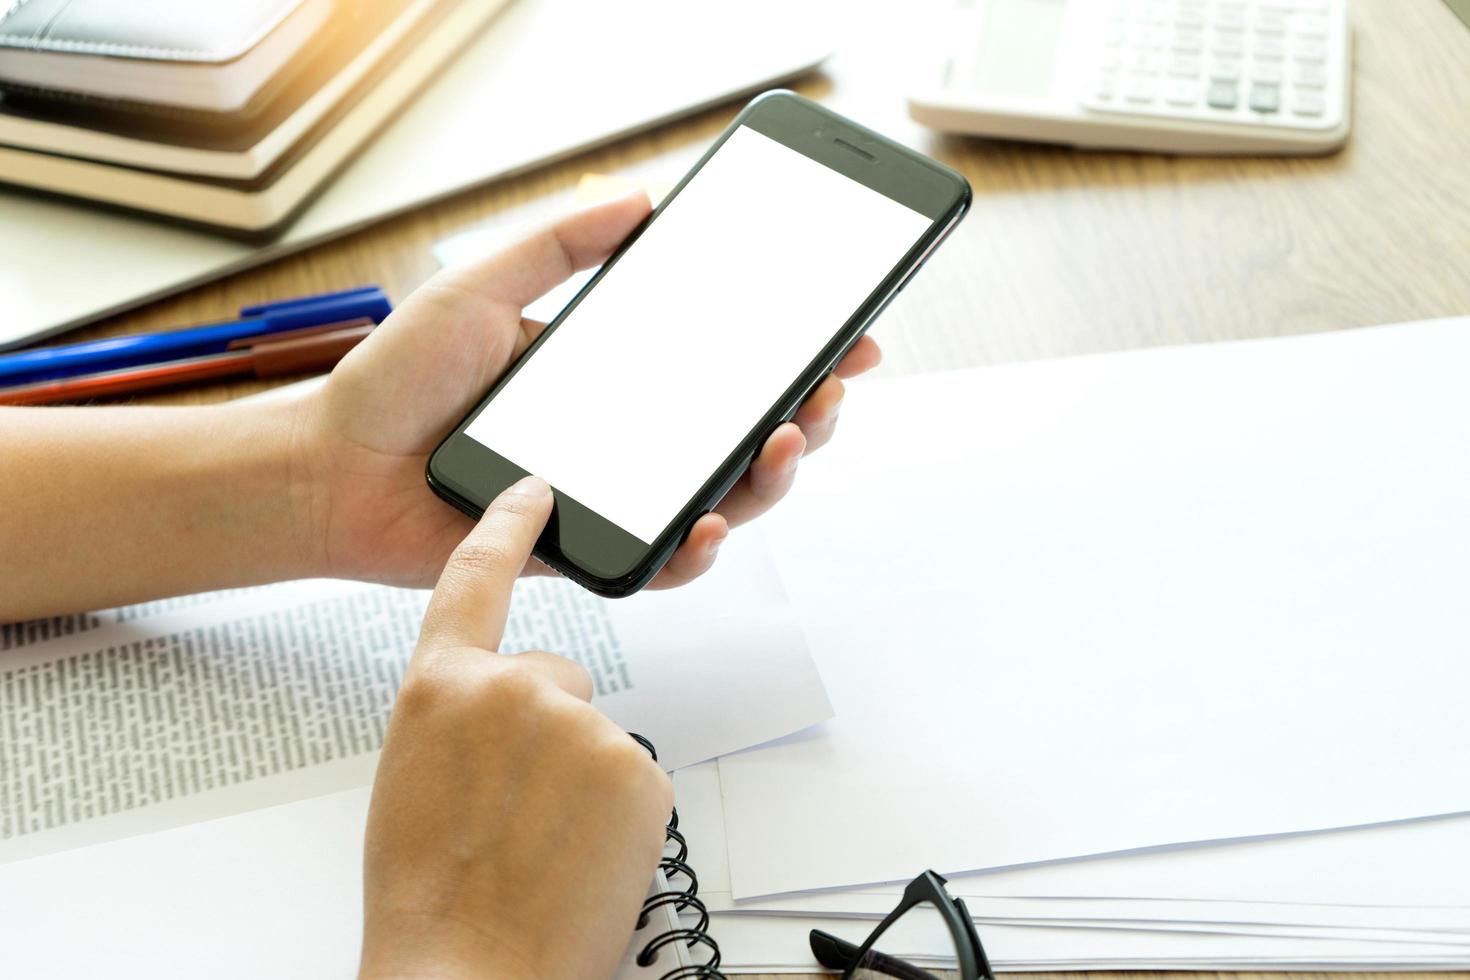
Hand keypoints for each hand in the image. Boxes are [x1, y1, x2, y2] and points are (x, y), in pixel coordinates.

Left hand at [293, 191, 881, 588]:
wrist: (328, 469)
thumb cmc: (394, 382)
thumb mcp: (481, 288)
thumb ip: (560, 246)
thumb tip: (641, 199)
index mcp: (615, 376)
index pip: (725, 365)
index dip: (793, 354)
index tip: (847, 334)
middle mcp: (626, 438)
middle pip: (744, 436)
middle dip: (807, 416)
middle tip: (827, 392)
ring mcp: (611, 497)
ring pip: (722, 500)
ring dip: (773, 478)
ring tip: (789, 442)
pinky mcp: (582, 551)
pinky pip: (659, 563)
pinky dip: (698, 552)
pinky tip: (714, 524)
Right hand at [360, 475, 672, 979]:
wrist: (466, 974)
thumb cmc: (428, 896)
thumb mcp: (413, 780)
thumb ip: (459, 720)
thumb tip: (502, 714)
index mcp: (441, 687)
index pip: (476, 579)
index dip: (506, 527)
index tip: (534, 489)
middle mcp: (513, 690)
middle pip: (558, 678)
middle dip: (548, 731)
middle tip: (517, 808)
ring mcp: (582, 727)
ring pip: (597, 738)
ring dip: (580, 782)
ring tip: (539, 846)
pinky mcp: (637, 770)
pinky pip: (634, 780)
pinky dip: (617, 815)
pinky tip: (577, 857)